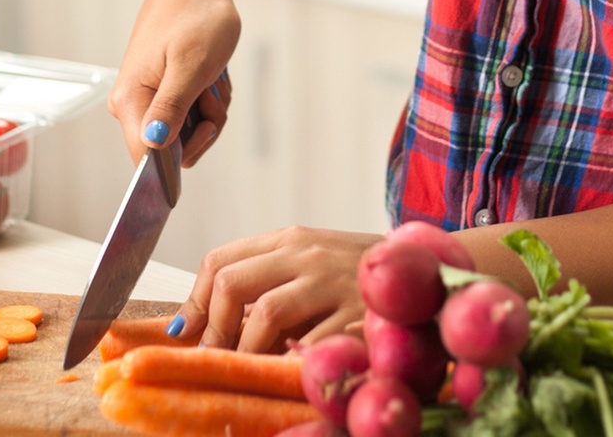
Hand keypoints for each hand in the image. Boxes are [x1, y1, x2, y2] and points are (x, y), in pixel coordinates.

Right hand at [108, 0, 237, 167]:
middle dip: (205, 126)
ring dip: (211, 109)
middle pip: (174, 150)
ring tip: (211, 75)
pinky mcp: (164, 92)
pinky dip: (210, 98)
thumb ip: (171, 108)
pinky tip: (211, 74)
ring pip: (190, 133)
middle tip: (210, 89)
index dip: (178, 158)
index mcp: (130, 100)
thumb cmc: (195, 17)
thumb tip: (153, 145)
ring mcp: (149, 98)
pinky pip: (194, 116)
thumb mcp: (191, 66)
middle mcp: (133, 105)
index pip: (146, 158)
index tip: (205, 129)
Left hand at [175, 227, 379, 353]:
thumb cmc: (356, 274)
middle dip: (216, 329)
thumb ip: (265, 281)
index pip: (220, 261)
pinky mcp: (358, 313)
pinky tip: (291, 372)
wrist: (424, 267)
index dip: (196, 301)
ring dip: (247, 351)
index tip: (188, 333)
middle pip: (233, 283)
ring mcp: (332, 283)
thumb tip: (203, 324)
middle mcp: (305, 255)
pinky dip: (292, 363)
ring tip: (248, 370)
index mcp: (288, 240)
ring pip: (266, 313)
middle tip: (216, 357)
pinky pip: (311, 344)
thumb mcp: (309, 263)